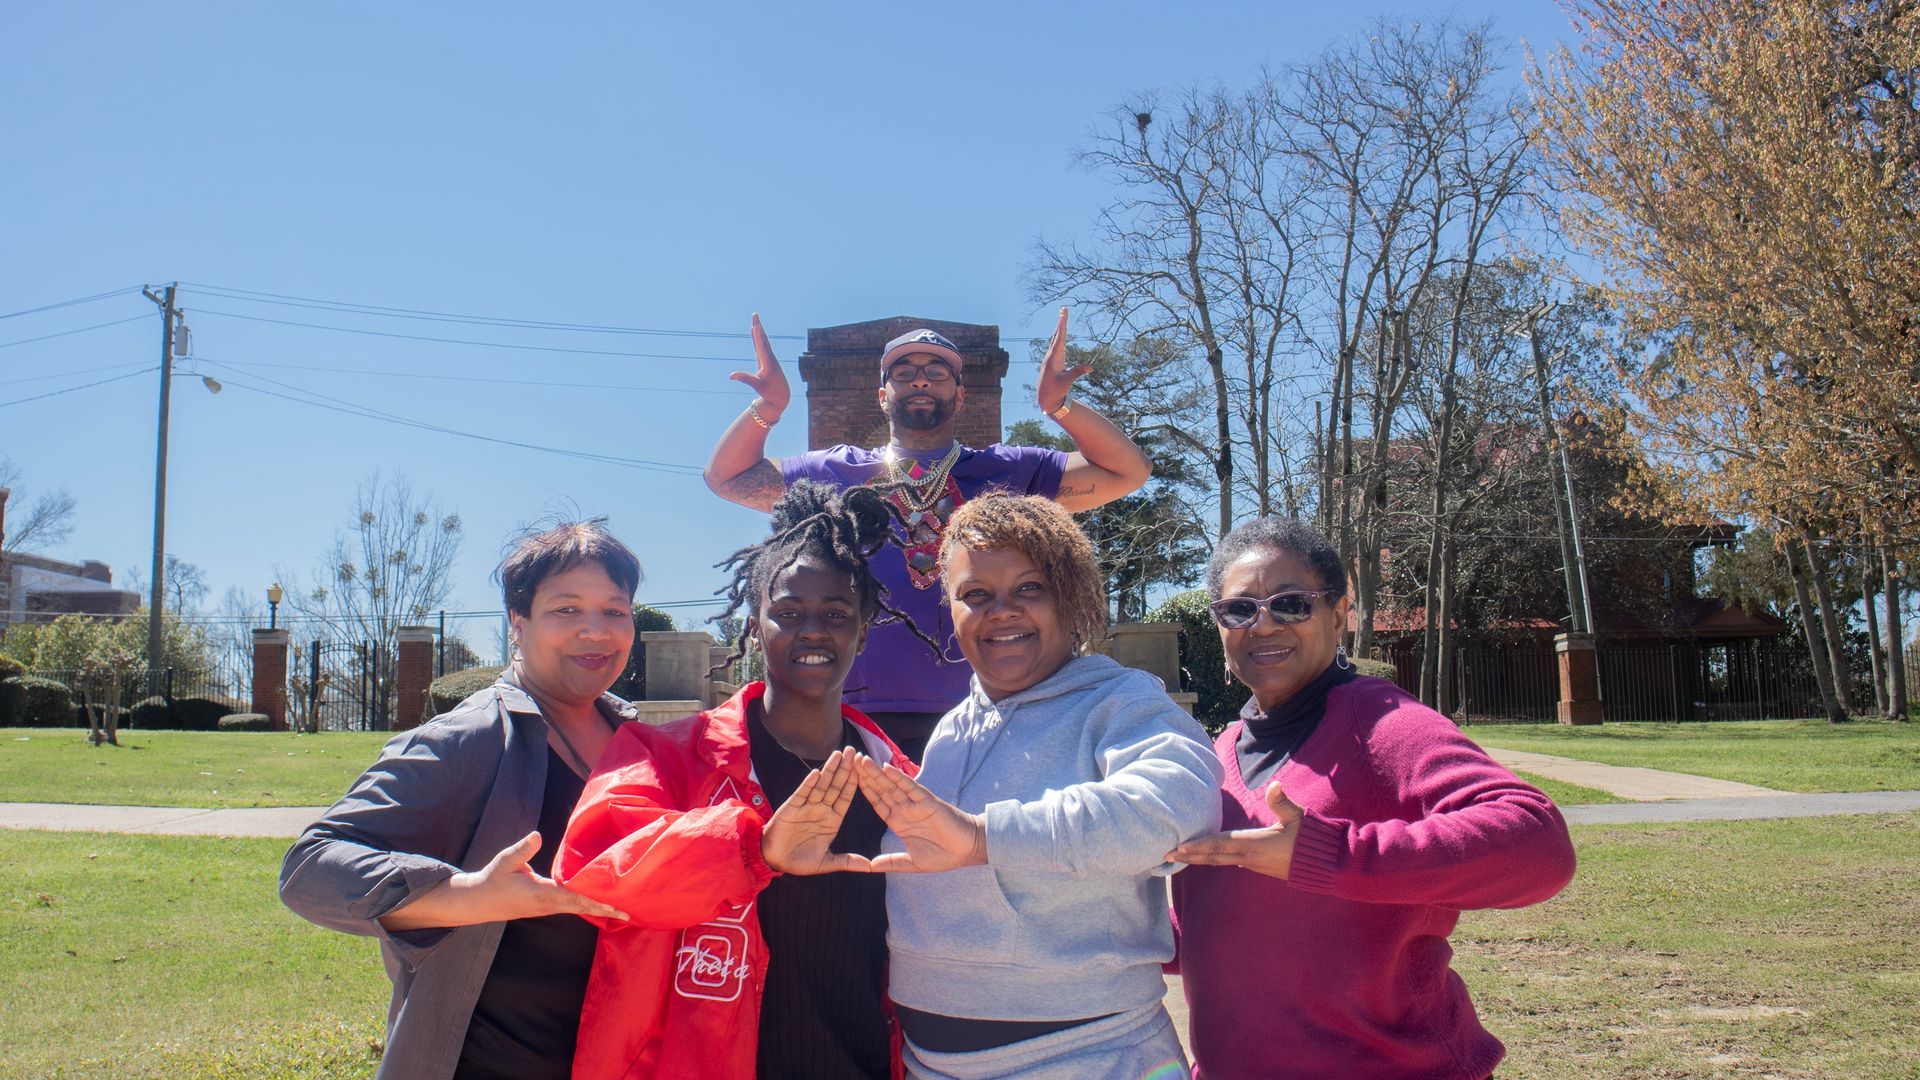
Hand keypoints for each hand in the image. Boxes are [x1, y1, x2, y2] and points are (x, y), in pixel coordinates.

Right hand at [381, 832, 629, 929]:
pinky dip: (586, 905)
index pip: (574, 898)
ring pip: (577, 908)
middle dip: (605, 910)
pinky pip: (570, 906)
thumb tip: (537, 835)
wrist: (478, 902)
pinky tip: (598, 903)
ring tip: (621, 909)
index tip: (616, 907)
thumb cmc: (493, 879)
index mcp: (541, 894)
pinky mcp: (545, 907)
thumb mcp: (505, 861)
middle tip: (629, 912)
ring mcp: (547, 908)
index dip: (596, 902)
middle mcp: (547, 905)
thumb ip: (522, 850)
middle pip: (582, 907)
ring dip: (597, 909)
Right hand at [729, 313, 791, 415]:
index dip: (759, 336)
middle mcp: (770, 359)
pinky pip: (762, 346)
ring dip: (759, 330)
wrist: (781, 397)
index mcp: (769, 364)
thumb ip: (745, 379)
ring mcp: (769, 358)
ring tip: (755, 320)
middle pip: (763, 340)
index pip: (762, 348)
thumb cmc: (770, 392)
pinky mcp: (766, 360)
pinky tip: (756, 331)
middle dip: (759, 327)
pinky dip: (758, 338)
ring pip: (763, 341)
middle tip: (755, 315)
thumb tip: (731, 376)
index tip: (756, 326)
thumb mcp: (757, 386)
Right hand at [762, 749, 872, 874]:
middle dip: (845, 768)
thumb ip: (847, 862)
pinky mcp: (791, 807)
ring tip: (838, 754)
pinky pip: (802, 793)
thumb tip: (869, 867)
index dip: (855, 783)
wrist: (774, 861)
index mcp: (832, 820)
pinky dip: (809, 784)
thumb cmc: (800, 861)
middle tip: (854, 750)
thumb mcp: (826, 862)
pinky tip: (817, 773)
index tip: (866, 768)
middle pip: (836, 786)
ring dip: (829, 770)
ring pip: (821, 785)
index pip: (846, 798)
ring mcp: (806, 807)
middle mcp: (821, 810)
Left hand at [853, 755, 987, 872]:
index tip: (848, 780)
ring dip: (877, 773)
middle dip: (865, 776)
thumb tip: (870, 867)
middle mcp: (905, 810)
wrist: (968, 851)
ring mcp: (915, 804)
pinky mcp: (927, 802)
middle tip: (850, 760)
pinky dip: (898, 778)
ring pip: (892, 785)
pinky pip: (910, 787)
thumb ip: (892, 862)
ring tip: (862, 759)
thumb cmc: (944, 855)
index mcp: (899, 822)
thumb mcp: (912, 863)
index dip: (864, 791)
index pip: (877, 803)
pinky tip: (886, 768)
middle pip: (881, 789)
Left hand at [1035, 307, 1092, 414]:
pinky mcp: (1052, 362)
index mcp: (1054, 359)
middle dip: (1061, 322)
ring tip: (1062, 316)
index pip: (1059, 338)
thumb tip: (1090, 367)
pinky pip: (1056, 346)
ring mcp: (1051, 358)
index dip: (1062, 325)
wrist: (1045, 400)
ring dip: (1059, 328)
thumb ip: (1077, 373)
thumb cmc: (1055, 391)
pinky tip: (1060, 333)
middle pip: (1057, 336)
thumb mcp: (1067, 382)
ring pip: (1056, 340)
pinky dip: (1059, 337)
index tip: (1063, 314)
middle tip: (1063, 309)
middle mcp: (1051, 356)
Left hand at [1167, 782, 1304, 880]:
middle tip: (1165, 855)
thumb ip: (1282, 803)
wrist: (1326, 865)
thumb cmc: (1312, 839)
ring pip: (1220, 861)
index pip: (1219, 845)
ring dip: (1200, 858)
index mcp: (1255, 845)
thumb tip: (1274, 785)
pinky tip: (1207, 856)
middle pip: (1214, 857)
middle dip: (1190, 856)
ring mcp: (1254, 864)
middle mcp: (1250, 858)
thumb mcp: (1298, 818)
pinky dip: (1215, 859)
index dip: (1197, 846)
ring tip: (1180, 856)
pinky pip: (1230, 861)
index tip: (1177, 848)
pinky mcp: (1259, 866)